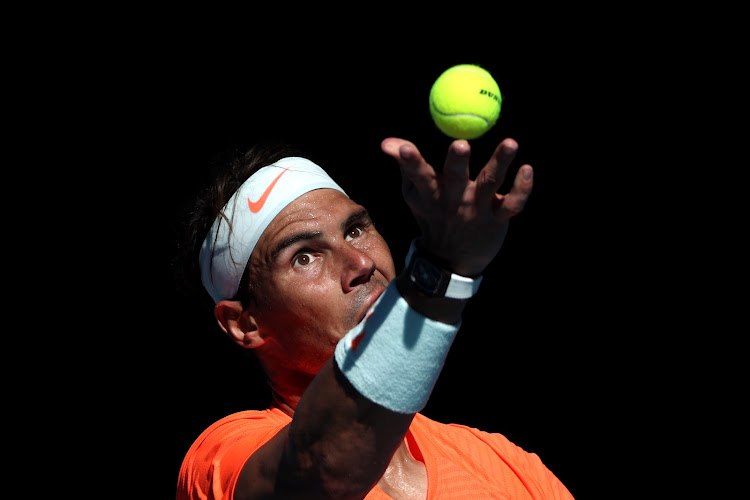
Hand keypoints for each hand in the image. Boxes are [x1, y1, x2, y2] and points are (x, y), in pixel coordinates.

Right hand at [381, 137, 532, 276]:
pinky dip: (522, 188)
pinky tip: (527, 169)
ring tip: (511, 143)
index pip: (420, 175)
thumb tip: (387, 143)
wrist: (451, 261)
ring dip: (500, 162)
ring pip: (491, 183)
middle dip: (457, 162)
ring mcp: (478, 210)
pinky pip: (513, 203)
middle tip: (460, 144)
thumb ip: (406, 166)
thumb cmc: (433, 216)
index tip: (404, 149)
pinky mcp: (499, 218)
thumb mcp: (414, 195)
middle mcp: (455, 201)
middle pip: (456, 178)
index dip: (411, 162)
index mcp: (433, 194)